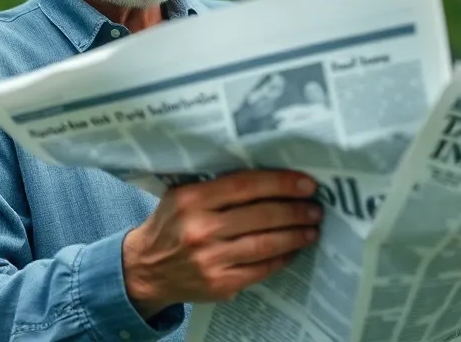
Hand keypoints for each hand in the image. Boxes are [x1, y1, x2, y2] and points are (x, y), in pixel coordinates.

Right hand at [121, 170, 321, 317]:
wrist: (144, 269)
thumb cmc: (171, 225)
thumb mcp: (182, 196)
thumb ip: (217, 186)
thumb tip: (270, 177)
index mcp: (191, 199)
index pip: (246, 185)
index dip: (280, 183)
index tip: (306, 183)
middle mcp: (200, 228)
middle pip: (261, 215)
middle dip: (295, 211)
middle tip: (316, 208)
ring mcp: (210, 259)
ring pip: (265, 244)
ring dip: (295, 235)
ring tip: (312, 229)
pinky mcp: (219, 284)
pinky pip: (260, 269)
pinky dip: (281, 258)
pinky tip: (293, 250)